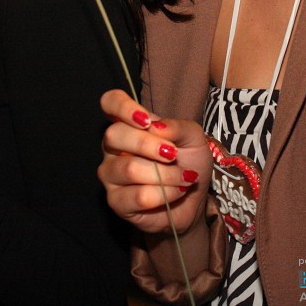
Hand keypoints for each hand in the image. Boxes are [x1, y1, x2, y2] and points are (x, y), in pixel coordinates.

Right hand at [98, 89, 210, 234]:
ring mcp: (111, 174)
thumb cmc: (189, 161)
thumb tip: (155, 127)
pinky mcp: (117, 202)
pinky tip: (176, 192)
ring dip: (166, 174)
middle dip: (149, 145)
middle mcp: (113, 147)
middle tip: (173, 154)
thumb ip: (176, 126)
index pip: (110, 103)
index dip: (122, 107)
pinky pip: (139, 196)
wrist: (195, 198)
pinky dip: (165, 194)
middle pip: (114, 135)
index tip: (146, 121)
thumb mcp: (192, 137)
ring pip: (129, 169)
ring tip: (184, 177)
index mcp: (128, 124)